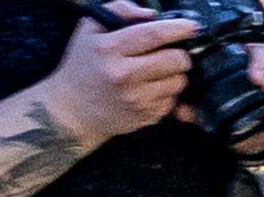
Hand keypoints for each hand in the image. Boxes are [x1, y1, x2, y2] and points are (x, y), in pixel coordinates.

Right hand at [48, 7, 207, 143]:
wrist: (72, 112)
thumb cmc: (82, 67)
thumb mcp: (89, 29)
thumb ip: (119, 11)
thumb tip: (151, 16)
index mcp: (110, 51)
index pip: (153, 35)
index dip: (178, 28)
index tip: (191, 26)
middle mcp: (125, 77)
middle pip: (174, 61)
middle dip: (180, 53)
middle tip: (173, 52)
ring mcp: (136, 100)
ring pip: (178, 82)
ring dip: (176, 74)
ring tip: (160, 71)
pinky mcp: (144, 118)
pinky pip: (172, 102)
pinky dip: (168, 93)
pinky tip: (153, 88)